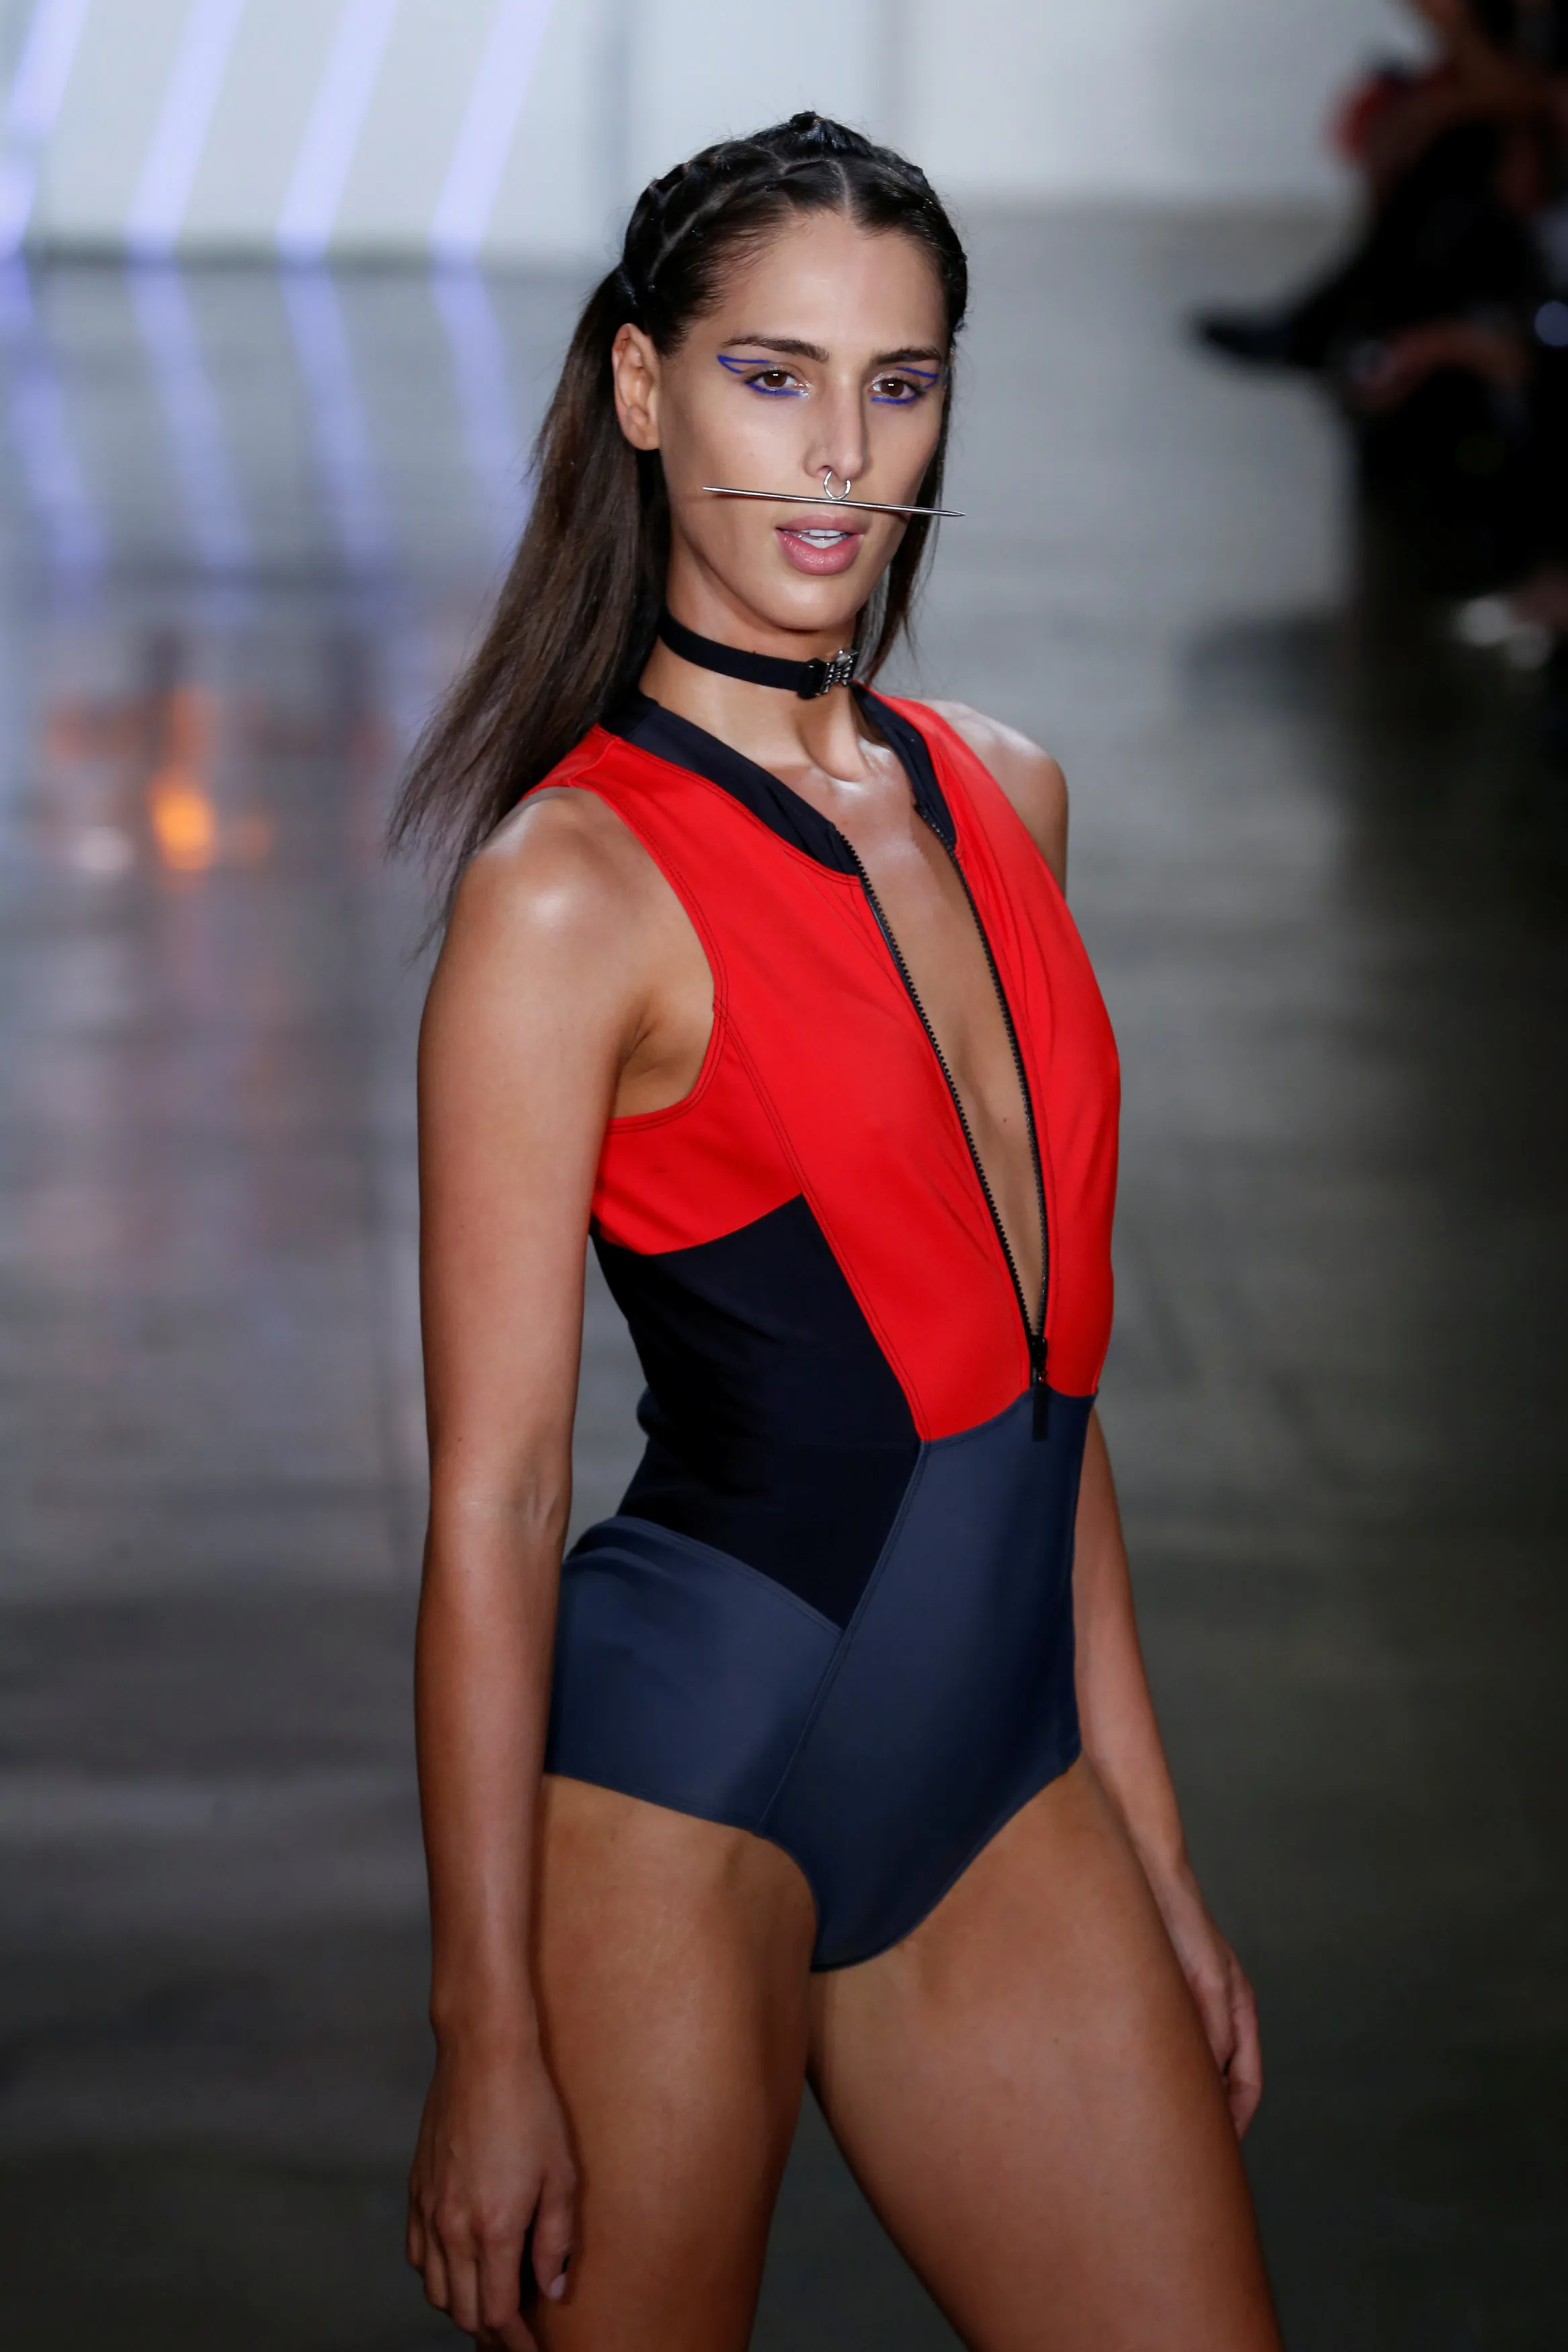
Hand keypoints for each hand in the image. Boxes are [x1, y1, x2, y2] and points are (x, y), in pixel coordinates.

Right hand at [407, 2033, 577, 2347]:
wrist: (482, 2056)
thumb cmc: (530, 2108)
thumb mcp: (562, 2175)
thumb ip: (556, 2240)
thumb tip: (553, 2287)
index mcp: (492, 2229)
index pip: (497, 2314)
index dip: (516, 2341)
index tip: (533, 2349)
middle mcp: (453, 2228)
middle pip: (464, 2311)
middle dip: (492, 2332)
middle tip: (517, 2332)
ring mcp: (429, 2210)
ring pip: (436, 2290)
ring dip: (463, 2305)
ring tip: (492, 2302)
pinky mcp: (417, 2192)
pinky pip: (418, 2257)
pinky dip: (438, 2275)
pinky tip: (460, 2267)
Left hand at [1152, 1870, 1262, 2137]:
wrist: (1145, 1876)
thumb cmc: (1181, 1923)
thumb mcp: (1205, 1981)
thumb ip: (1213, 2029)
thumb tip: (1209, 2079)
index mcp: (1239, 2011)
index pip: (1247, 2083)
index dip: (1235, 2121)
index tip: (1217, 2155)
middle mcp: (1218, 2013)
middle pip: (1222, 2080)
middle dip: (1208, 2116)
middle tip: (1184, 2151)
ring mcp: (1191, 2005)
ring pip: (1193, 2066)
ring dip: (1182, 2093)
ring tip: (1156, 2125)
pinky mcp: (1162, 1997)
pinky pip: (1167, 2047)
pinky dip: (1161, 2070)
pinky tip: (1134, 2083)